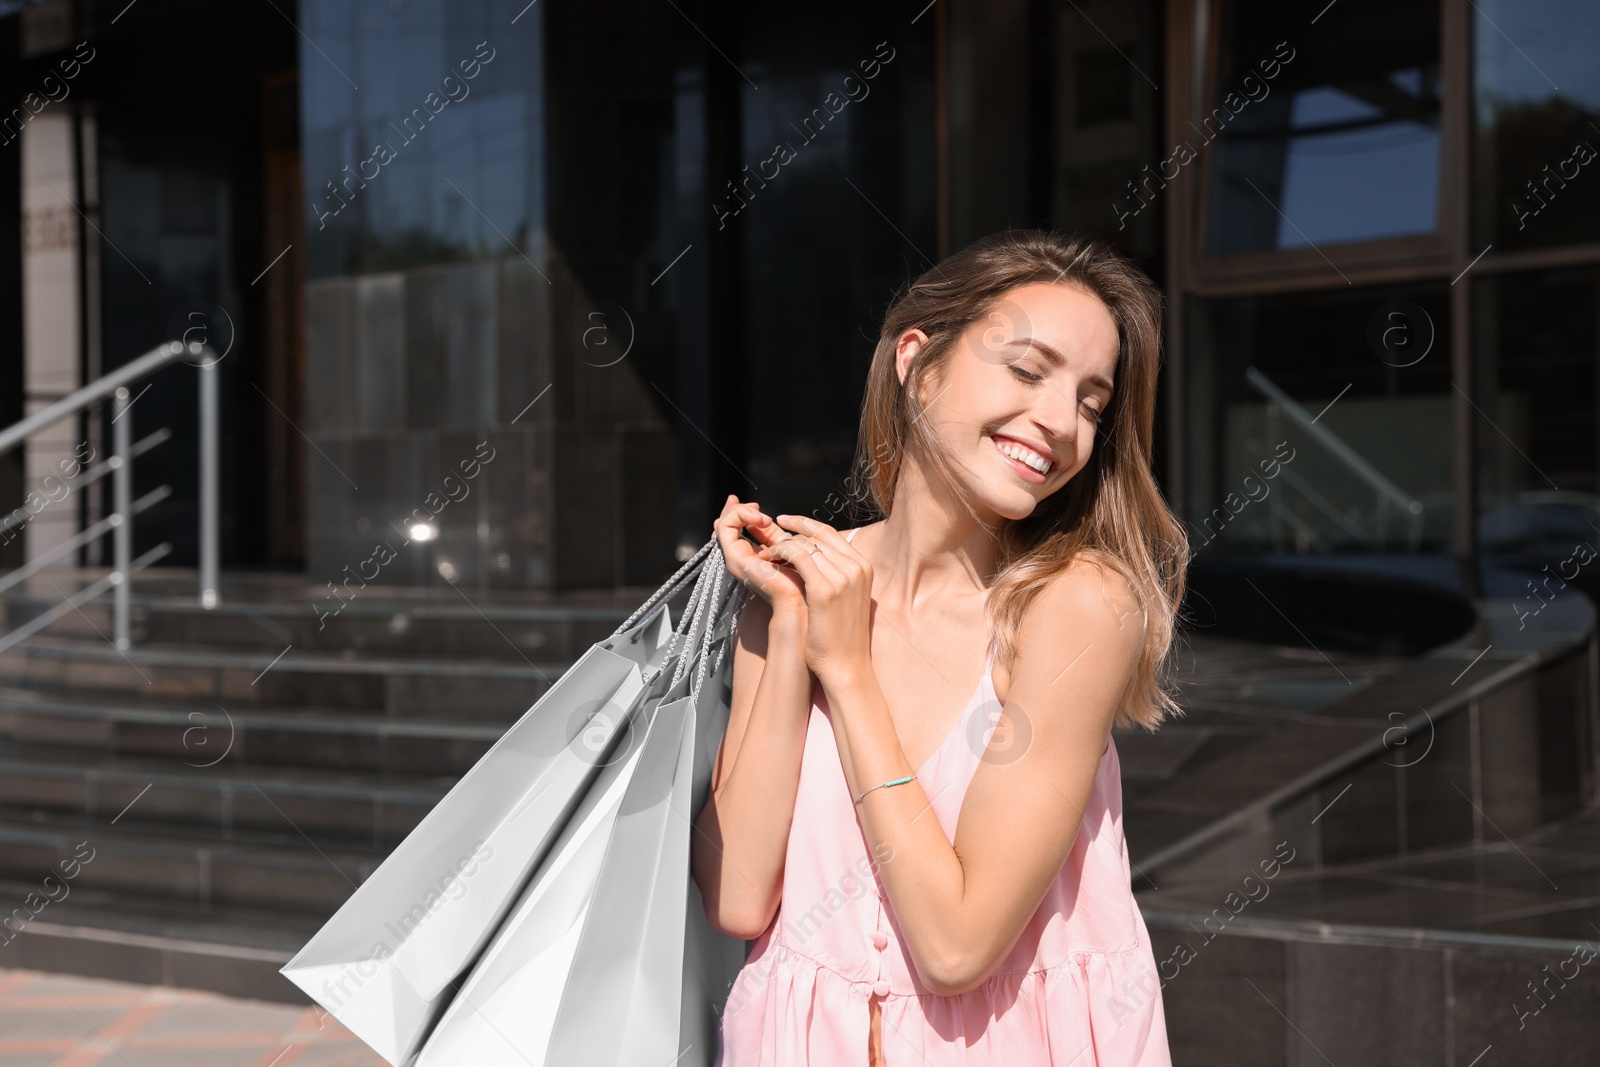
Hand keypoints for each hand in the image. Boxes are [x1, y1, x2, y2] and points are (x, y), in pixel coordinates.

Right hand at [714, 494, 805, 614]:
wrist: (798, 597)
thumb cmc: (797, 575)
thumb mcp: (783, 546)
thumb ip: (772, 533)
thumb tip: (771, 517)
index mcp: (749, 555)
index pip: (734, 529)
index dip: (740, 513)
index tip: (755, 504)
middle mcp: (738, 557)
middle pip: (724, 526)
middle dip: (737, 510)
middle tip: (756, 506)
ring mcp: (733, 558)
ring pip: (723, 523)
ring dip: (741, 512)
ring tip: (763, 517)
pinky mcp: (734, 557)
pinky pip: (726, 527)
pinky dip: (740, 516)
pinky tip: (761, 520)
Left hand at [756, 515, 873, 680]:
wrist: (846, 665)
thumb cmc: (841, 636)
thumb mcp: (848, 598)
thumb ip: (837, 574)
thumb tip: (815, 558)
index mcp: (863, 566)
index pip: (831, 533)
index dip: (806, 524)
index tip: (787, 522)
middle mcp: (857, 567)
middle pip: (818, 535)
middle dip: (792, 531)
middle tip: (771, 534)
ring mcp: (843, 577)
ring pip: (806, 544)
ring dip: (782, 545)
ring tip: (767, 553)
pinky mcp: (824, 589)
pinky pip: (798, 557)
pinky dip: (781, 553)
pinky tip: (769, 559)